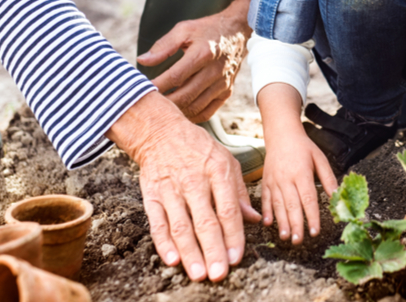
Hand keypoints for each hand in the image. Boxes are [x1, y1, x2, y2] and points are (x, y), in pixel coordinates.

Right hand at [107, 92, 260, 281]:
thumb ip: (239, 193)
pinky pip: (157, 221)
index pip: (228, 209)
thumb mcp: (226, 161)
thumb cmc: (199, 149)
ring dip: (190, 252)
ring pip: (181, 225)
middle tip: (219, 273)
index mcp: (218, 171)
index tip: (236, 258)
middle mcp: (194, 181)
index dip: (233, 236)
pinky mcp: (152, 194)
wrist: (160, 131)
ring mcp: (171, 189)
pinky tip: (172, 259)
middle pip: (205, 221)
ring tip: (198, 273)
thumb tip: (254, 220)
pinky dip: (163, 242)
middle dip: (213, 250)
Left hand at [137, 0, 252, 122]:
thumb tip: (142, 60)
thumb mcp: (183, 29)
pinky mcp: (227, 91)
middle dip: (164, 103)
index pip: (176, 77)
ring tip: (161, 109)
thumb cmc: (206, 29)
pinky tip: (179, 112)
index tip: (143, 89)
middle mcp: (215, 71)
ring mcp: (222, 84)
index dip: (158, 86)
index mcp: (203, 53)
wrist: (236, 31)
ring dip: (176, 111)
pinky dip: (191, 116)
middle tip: (149, 103)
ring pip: (195, 107)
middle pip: (185, 96)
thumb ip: (162, 46)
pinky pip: (208, 112)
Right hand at [261, 130, 337, 244]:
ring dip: (281, 222)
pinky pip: (265, 199)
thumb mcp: (320, 159)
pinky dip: (265, 211)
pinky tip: (267, 223)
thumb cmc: (303, 148)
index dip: (312, 216)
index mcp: (302, 173)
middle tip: (298, 240)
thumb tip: (337, 197)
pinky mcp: (265, 182)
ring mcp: (274, 181)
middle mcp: (286, 179)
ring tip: (285, 237)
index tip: (316, 231)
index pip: (308, 199)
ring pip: (278, 205)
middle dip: (295, 224)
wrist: (281, 134)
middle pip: (292, 205)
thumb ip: (328, 179)